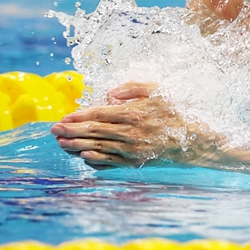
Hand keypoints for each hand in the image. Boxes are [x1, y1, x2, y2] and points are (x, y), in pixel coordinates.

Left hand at [50, 82, 218, 169]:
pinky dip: (96, 160)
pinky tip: (83, 157)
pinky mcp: (137, 162)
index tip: (64, 117)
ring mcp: (133, 149)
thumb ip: (134, 87)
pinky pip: (111, 162)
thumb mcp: (158, 91)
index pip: (99, 114)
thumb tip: (110, 93)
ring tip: (61, 144)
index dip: (79, 116)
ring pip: (99, 147)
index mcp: (135, 113)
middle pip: (95, 131)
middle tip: (53, 130)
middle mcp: (132, 132)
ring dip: (77, 146)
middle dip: (71, 131)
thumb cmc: (176, 112)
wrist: (196, 140)